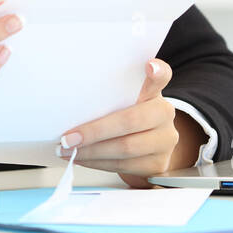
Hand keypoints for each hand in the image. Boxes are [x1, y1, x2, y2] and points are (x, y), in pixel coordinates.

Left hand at [56, 58, 179, 188]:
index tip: (149, 66)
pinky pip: (123, 166)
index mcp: (155, 93)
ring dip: (90, 152)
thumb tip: (72, 94)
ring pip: (125, 148)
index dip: (158, 72)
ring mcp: (165, 141)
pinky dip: (97, 163)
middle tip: (68, 138)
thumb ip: (109, 94)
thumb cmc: (127, 116)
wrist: (146, 145)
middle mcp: (165, 114)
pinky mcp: (158, 164)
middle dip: (94, 132)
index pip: (162, 76)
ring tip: (67, 150)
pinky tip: (81, 158)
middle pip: (130, 121)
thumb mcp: (123, 100)